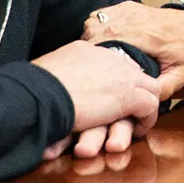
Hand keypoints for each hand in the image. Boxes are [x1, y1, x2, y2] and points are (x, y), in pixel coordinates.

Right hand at [33, 39, 163, 158]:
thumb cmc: (32, 90)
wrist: (39, 96)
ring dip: (143, 107)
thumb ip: (59, 78)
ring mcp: (121, 76)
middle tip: (130, 109)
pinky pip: (151, 106)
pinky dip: (147, 120)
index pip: (111, 62)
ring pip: (148, 87)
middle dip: (134, 90)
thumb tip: (53, 88)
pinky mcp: (128, 95)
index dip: (115, 79)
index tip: (110, 95)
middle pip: (134, 70)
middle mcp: (107, 58)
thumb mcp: (46, 75)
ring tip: (137, 122)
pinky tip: (138, 131)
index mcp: (86, 51)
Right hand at [80, 1, 183, 95]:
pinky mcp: (127, 7)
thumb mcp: (181, 75)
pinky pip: (99, 15)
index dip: (98, 56)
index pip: (112, 40)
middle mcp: (138, 20)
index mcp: (150, 36)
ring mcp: (131, 11)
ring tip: (98, 56)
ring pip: (94, 23)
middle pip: (97, 31)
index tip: (95, 70)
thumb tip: (141, 101)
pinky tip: (103, 41)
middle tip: (93, 67)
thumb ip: (161, 89)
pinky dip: (96, 28)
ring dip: (91, 39)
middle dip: (91, 50)